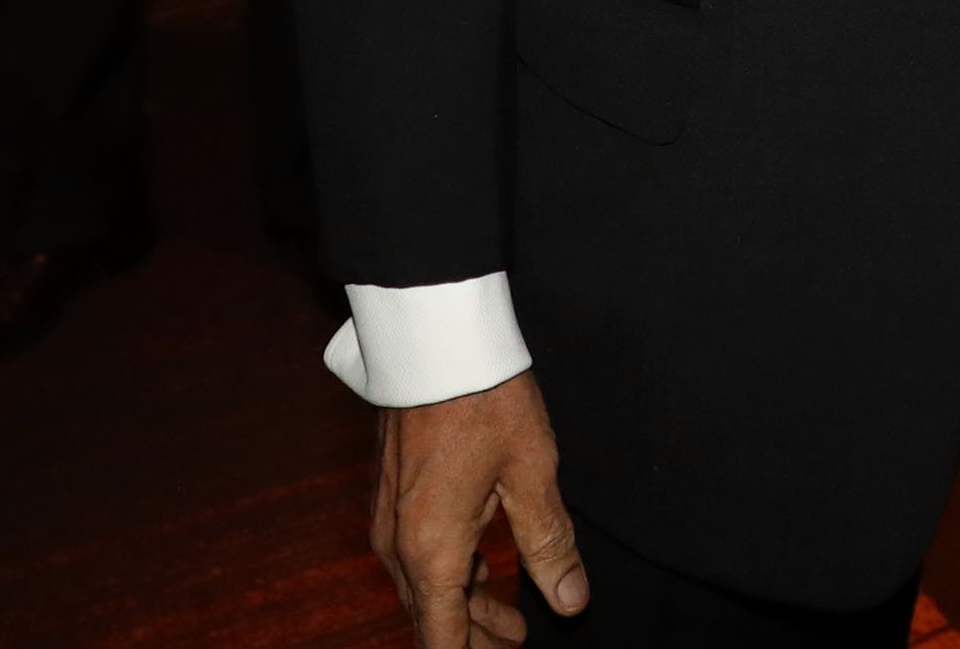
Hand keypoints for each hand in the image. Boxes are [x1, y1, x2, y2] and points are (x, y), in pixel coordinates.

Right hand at [373, 370, 587, 644]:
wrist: (434, 340)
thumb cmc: (486, 401)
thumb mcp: (531, 473)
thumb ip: (549, 543)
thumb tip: (570, 603)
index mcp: (432, 551)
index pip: (442, 639)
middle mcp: (399, 545)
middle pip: (430, 617)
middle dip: (473, 636)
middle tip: (518, 639)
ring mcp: (388, 518)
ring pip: (421, 586)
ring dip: (462, 605)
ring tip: (508, 615)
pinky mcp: (390, 493)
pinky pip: (414, 554)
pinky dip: (447, 572)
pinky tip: (478, 564)